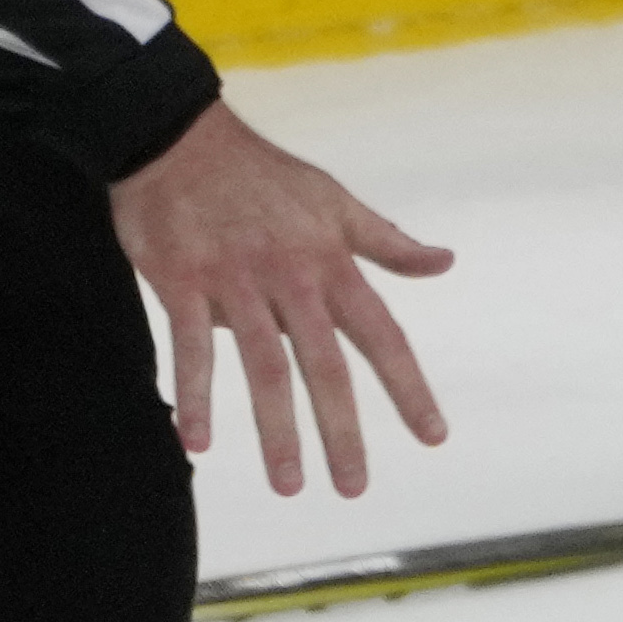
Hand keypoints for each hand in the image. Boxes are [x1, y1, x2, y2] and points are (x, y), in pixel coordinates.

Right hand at [111, 98, 453, 495]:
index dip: (408, 386)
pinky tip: (196, 441)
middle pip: (323, 363)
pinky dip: (194, 394)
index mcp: (329, 260)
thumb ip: (386, 241)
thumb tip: (444, 263)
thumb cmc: (261, 173)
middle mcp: (289, 275)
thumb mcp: (333, 200)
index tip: (433, 436)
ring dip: (276, 429)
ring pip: (263, 364)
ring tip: (287, 483)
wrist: (178, 135)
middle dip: (341, 429)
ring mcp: (235, 278)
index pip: (381, 332)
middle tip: (352, 486)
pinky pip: (192, 345)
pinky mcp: (182, 279)